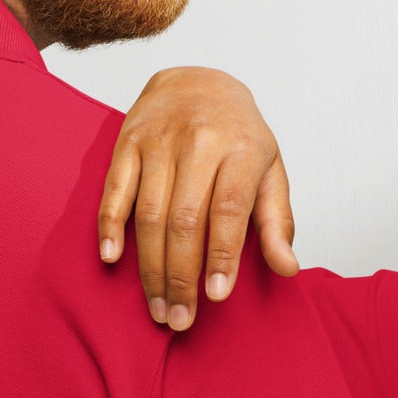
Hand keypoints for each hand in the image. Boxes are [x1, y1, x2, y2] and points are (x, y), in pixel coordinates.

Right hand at [99, 67, 297, 328]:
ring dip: (149, 267)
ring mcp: (158, 140)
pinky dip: (110, 225)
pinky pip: (115, 189)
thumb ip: (277, 221)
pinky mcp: (126, 141)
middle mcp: (198, 141)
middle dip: (181, 275)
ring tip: (157, 306)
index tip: (215, 297)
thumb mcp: (270, 170)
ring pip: (149, 213)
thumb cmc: (238, 136)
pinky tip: (112, 258)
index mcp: (241, 149)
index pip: (228, 209)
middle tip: (180, 319)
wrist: (196, 78)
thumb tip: (287, 269)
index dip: (221, 255)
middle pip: (184, 219)